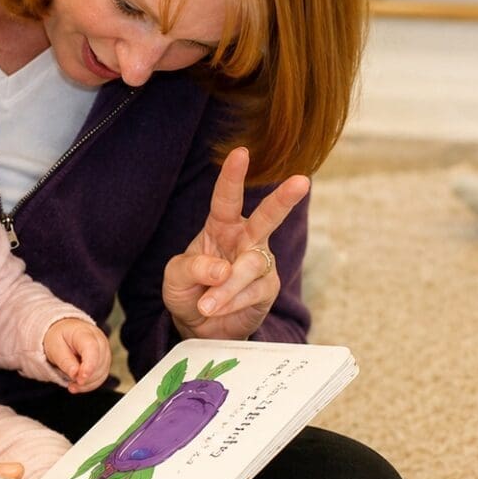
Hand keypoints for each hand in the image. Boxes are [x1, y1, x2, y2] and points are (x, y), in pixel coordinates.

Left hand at [43, 318, 112, 392]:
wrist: (66, 333)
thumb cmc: (60, 337)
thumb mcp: (55, 347)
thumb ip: (65, 361)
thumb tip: (75, 374)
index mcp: (85, 333)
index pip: (92, 349)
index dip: (88, 366)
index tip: (80, 380)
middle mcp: (99, 341)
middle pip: (99, 364)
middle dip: (85, 377)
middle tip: (70, 381)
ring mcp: (104, 352)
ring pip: (102, 373)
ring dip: (86, 383)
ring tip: (71, 383)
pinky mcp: (105, 363)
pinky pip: (101, 378)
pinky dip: (89, 385)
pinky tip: (78, 385)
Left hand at [162, 146, 309, 340]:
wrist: (200, 326)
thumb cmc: (189, 291)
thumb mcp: (176, 276)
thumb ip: (193, 267)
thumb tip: (223, 270)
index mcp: (221, 226)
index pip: (226, 199)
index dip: (232, 176)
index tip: (241, 153)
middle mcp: (245, 239)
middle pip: (267, 217)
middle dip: (284, 199)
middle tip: (301, 182)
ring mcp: (260, 263)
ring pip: (251, 266)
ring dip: (227, 287)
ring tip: (206, 305)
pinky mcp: (267, 289)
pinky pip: (253, 292)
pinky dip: (232, 301)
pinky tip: (217, 309)